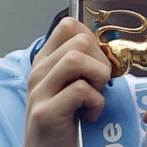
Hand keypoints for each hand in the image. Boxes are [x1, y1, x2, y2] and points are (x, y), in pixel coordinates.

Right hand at [24, 17, 111, 146]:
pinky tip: (90, 115)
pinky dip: (96, 102)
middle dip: (101, 60)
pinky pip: (81, 90)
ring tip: (94, 96)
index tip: (97, 62)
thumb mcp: (69, 86)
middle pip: (80, 40)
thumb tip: (109, 48)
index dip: (91, 38)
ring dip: (98, 77)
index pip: (68, 25)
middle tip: (99, 85)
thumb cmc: (66, 122)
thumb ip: (82, 65)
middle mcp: (38, 72)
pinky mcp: (46, 113)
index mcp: (44, 62)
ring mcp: (39, 92)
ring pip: (77, 59)